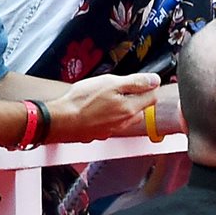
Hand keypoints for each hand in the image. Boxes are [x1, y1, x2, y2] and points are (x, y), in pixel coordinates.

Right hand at [46, 72, 160, 142]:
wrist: (60, 121)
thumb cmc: (82, 101)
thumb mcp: (111, 83)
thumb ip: (136, 82)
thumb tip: (155, 80)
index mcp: (130, 109)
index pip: (153, 97)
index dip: (148, 86)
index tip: (139, 80)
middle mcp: (125, 122)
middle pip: (140, 107)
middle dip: (135, 96)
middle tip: (118, 87)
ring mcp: (112, 130)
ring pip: (125, 116)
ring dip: (121, 106)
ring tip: (104, 97)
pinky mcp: (100, 134)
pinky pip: (111, 122)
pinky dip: (107, 115)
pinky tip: (95, 109)